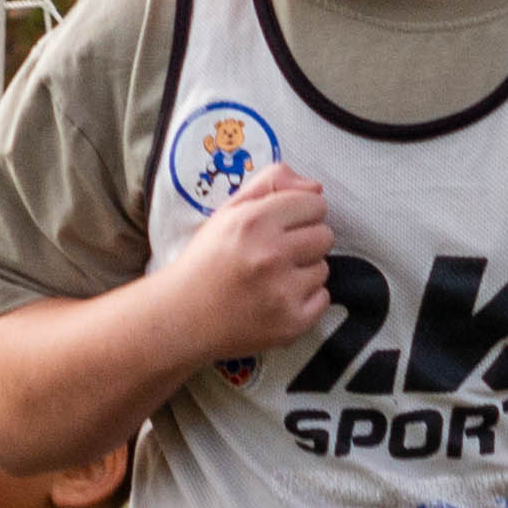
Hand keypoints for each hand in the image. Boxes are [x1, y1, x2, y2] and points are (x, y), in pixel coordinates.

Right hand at [154, 165, 336, 356]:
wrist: (182, 317)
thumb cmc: (207, 261)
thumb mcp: (229, 211)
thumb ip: (271, 184)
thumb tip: (316, 188)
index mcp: (254, 221)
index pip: (315, 203)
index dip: (299, 214)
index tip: (281, 228)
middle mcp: (271, 254)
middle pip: (325, 236)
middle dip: (304, 242)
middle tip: (274, 255)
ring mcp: (283, 292)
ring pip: (323, 269)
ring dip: (303, 273)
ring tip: (271, 280)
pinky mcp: (291, 322)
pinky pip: (323, 299)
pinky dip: (305, 301)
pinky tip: (276, 300)